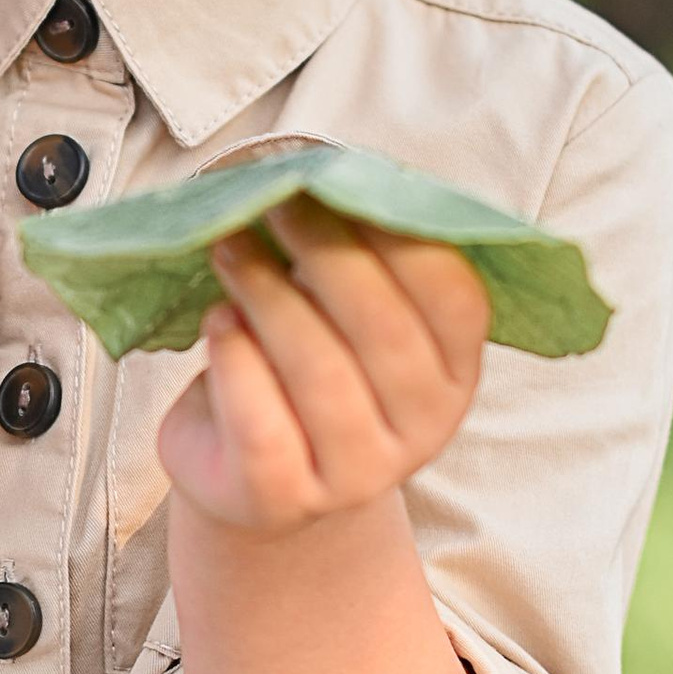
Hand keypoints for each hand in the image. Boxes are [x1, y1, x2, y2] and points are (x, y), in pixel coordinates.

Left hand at [157, 201, 492, 539]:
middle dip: (326, 254)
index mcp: (454, 372)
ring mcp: (356, 474)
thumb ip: (354, 258)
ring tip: (230, 250)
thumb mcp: (345, 317)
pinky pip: (261, 423)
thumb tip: (314, 175)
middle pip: (383, 330)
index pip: (453, 298)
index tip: (342, 184)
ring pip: (319, 373)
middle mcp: (421, 430)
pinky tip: (218, 322)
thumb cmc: (305, 369)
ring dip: (268, 297)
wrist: (253, 476)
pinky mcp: (282, 498)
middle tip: (274, 204)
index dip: (401, 236)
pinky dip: (235, 361)